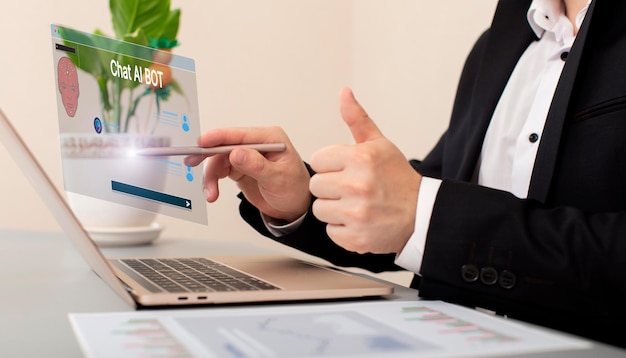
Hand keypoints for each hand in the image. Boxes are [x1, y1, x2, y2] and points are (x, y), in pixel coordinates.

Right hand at [184, 127, 310, 221]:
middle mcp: (256, 144)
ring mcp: (246, 156)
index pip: (240, 134)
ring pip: (219, 160)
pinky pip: (219, 171)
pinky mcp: (239, 168)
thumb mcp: (278, 178)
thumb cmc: (294, 189)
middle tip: (191, 162)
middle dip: (208, 155)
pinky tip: (212, 193)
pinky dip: (213, 182)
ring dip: (210, 176)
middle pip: (225, 145)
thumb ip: (257, 166)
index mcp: (270, 138)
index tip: (203, 142)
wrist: (294, 207)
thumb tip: (236, 153)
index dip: (219, 137)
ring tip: (211, 194)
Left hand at [309, 87, 421, 253]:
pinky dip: (342, 229)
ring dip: (334, 209)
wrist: (422, 215)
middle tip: (351, 189)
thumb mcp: (380, 144)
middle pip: (315, 185)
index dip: (331, 165)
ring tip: (355, 205)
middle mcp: (357, 185)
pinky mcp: (356, 237)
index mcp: (360, 158)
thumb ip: (357, 119)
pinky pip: (330, 231)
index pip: (318, 160)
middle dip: (330, 187)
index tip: (347, 170)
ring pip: (319, 209)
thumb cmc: (397, 178)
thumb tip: (343, 92)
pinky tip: (359, 221)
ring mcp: (356, 213)